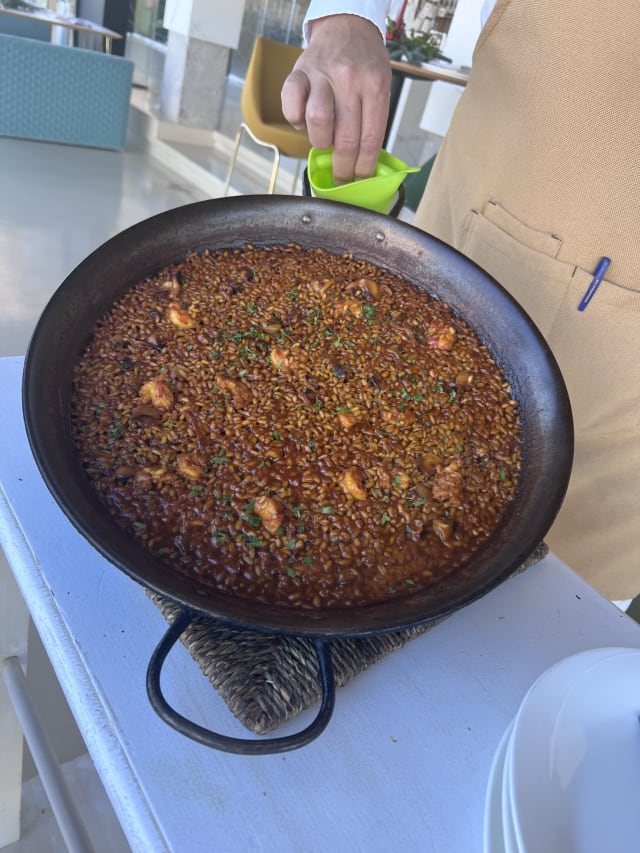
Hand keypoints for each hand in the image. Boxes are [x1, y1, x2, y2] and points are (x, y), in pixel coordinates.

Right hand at [281, 14, 390, 183]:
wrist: (346, 26)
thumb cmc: (364, 63)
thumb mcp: (381, 85)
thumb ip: (373, 119)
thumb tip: (363, 162)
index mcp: (375, 86)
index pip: (370, 139)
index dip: (363, 167)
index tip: (359, 179)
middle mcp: (349, 80)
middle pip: (345, 138)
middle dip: (342, 167)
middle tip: (340, 176)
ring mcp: (322, 75)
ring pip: (318, 121)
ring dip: (321, 142)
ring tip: (324, 142)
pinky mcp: (299, 72)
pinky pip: (291, 104)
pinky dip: (295, 120)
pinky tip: (303, 121)